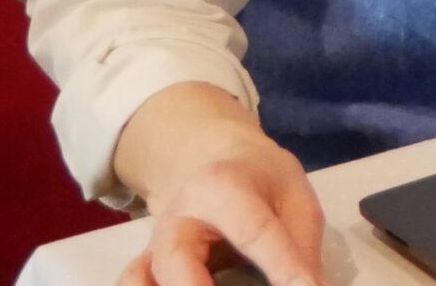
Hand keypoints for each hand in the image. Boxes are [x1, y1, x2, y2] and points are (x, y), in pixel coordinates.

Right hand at [112, 85, 325, 285]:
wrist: (211, 162)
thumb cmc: (261, 181)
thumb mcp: (294, 199)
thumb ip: (302, 251)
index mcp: (221, 187)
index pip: (254, 233)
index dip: (283, 269)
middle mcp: (177, 219)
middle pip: (177, 263)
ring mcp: (154, 246)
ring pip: (142, 279)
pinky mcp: (144, 267)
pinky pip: (133, 283)